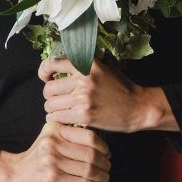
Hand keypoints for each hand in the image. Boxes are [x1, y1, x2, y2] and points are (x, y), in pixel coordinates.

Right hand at [0, 122, 110, 181]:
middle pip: (90, 153)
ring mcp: (52, 160)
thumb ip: (70, 137)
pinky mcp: (53, 178)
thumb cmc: (37, 158)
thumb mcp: (50, 139)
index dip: (103, 147)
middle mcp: (53, 142)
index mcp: (56, 129)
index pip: (89, 136)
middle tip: (108, 168)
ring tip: (105, 179)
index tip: (107, 154)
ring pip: (88, 169)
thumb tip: (100, 146)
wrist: (14, 174)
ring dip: (102, 177)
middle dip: (105, 163)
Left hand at [38, 56, 171, 134]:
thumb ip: (81, 67)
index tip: (46, 78)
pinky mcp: (84, 115)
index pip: (52, 64)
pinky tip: (63, 117)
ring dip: (52, 108)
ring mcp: (83, 98)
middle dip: (50, 95)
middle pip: (48, 88)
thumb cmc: (120, 88)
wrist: (137, 107)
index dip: (44, 72)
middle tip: (57, 99)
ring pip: (50, 104)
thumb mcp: (102, 68)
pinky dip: (56, 118)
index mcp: (86, 65)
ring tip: (60, 109)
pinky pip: (57, 117)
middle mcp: (83, 79)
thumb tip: (56, 69)